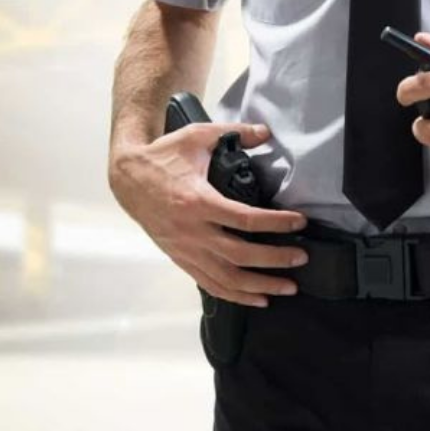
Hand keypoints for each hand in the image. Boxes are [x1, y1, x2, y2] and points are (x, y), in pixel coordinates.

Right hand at [109, 121, 309, 307]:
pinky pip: (210, 283)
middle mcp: (192, 231)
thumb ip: (232, 132)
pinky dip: (235, 295)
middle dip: (275, 259)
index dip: (276, 224)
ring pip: (227, 277)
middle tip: (302, 257)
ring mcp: (186, 249)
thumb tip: (264, 131)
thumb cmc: (163, 157)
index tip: (299, 223)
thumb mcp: (196, 137)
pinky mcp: (181, 258)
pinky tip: (257, 298)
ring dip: (260, 285)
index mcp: (197, 201)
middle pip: (240, 254)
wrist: (127, 178)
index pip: (245, 219)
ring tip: (287, 287)